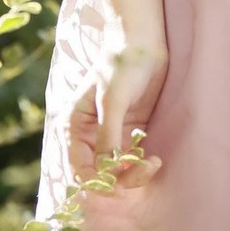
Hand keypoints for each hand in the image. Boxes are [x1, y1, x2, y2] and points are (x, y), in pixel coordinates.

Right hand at [65, 39, 167, 190]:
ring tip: (153, 162)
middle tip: (144, 170)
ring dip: (133, 175)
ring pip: (117, 171)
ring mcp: (110, 135)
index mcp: (75, 126)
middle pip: (98, 174)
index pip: (80, 168)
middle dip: (119, 180)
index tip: (120, 188)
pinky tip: (154, 159)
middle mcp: (89, 135)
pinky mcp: (129, 132)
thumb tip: (107, 170)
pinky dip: (141, 166)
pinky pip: (131, 160)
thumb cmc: (122, 64)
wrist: (143, 42)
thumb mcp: (113, 99)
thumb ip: (108, 135)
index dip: (97, 184)